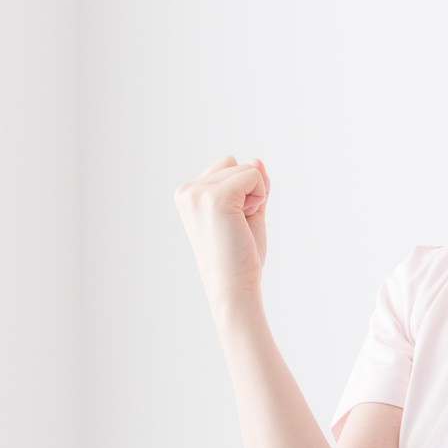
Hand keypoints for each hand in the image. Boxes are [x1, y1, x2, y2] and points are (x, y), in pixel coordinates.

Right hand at [173, 154, 270, 306]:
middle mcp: (187, 190)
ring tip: (239, 225)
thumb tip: (256, 160)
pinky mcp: (215, 197)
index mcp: (187, 194)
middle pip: (235, 163)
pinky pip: (254, 175)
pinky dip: (260, 196)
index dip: (241, 190)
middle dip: (248, 191)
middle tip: (237, 226)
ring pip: (246, 168)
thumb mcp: (246, 213)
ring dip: (255, 195)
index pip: (226, 166)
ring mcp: (198, 193)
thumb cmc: (239, 257)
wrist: (234, 287)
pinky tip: (244, 221)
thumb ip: (251, 186)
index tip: (232, 222)